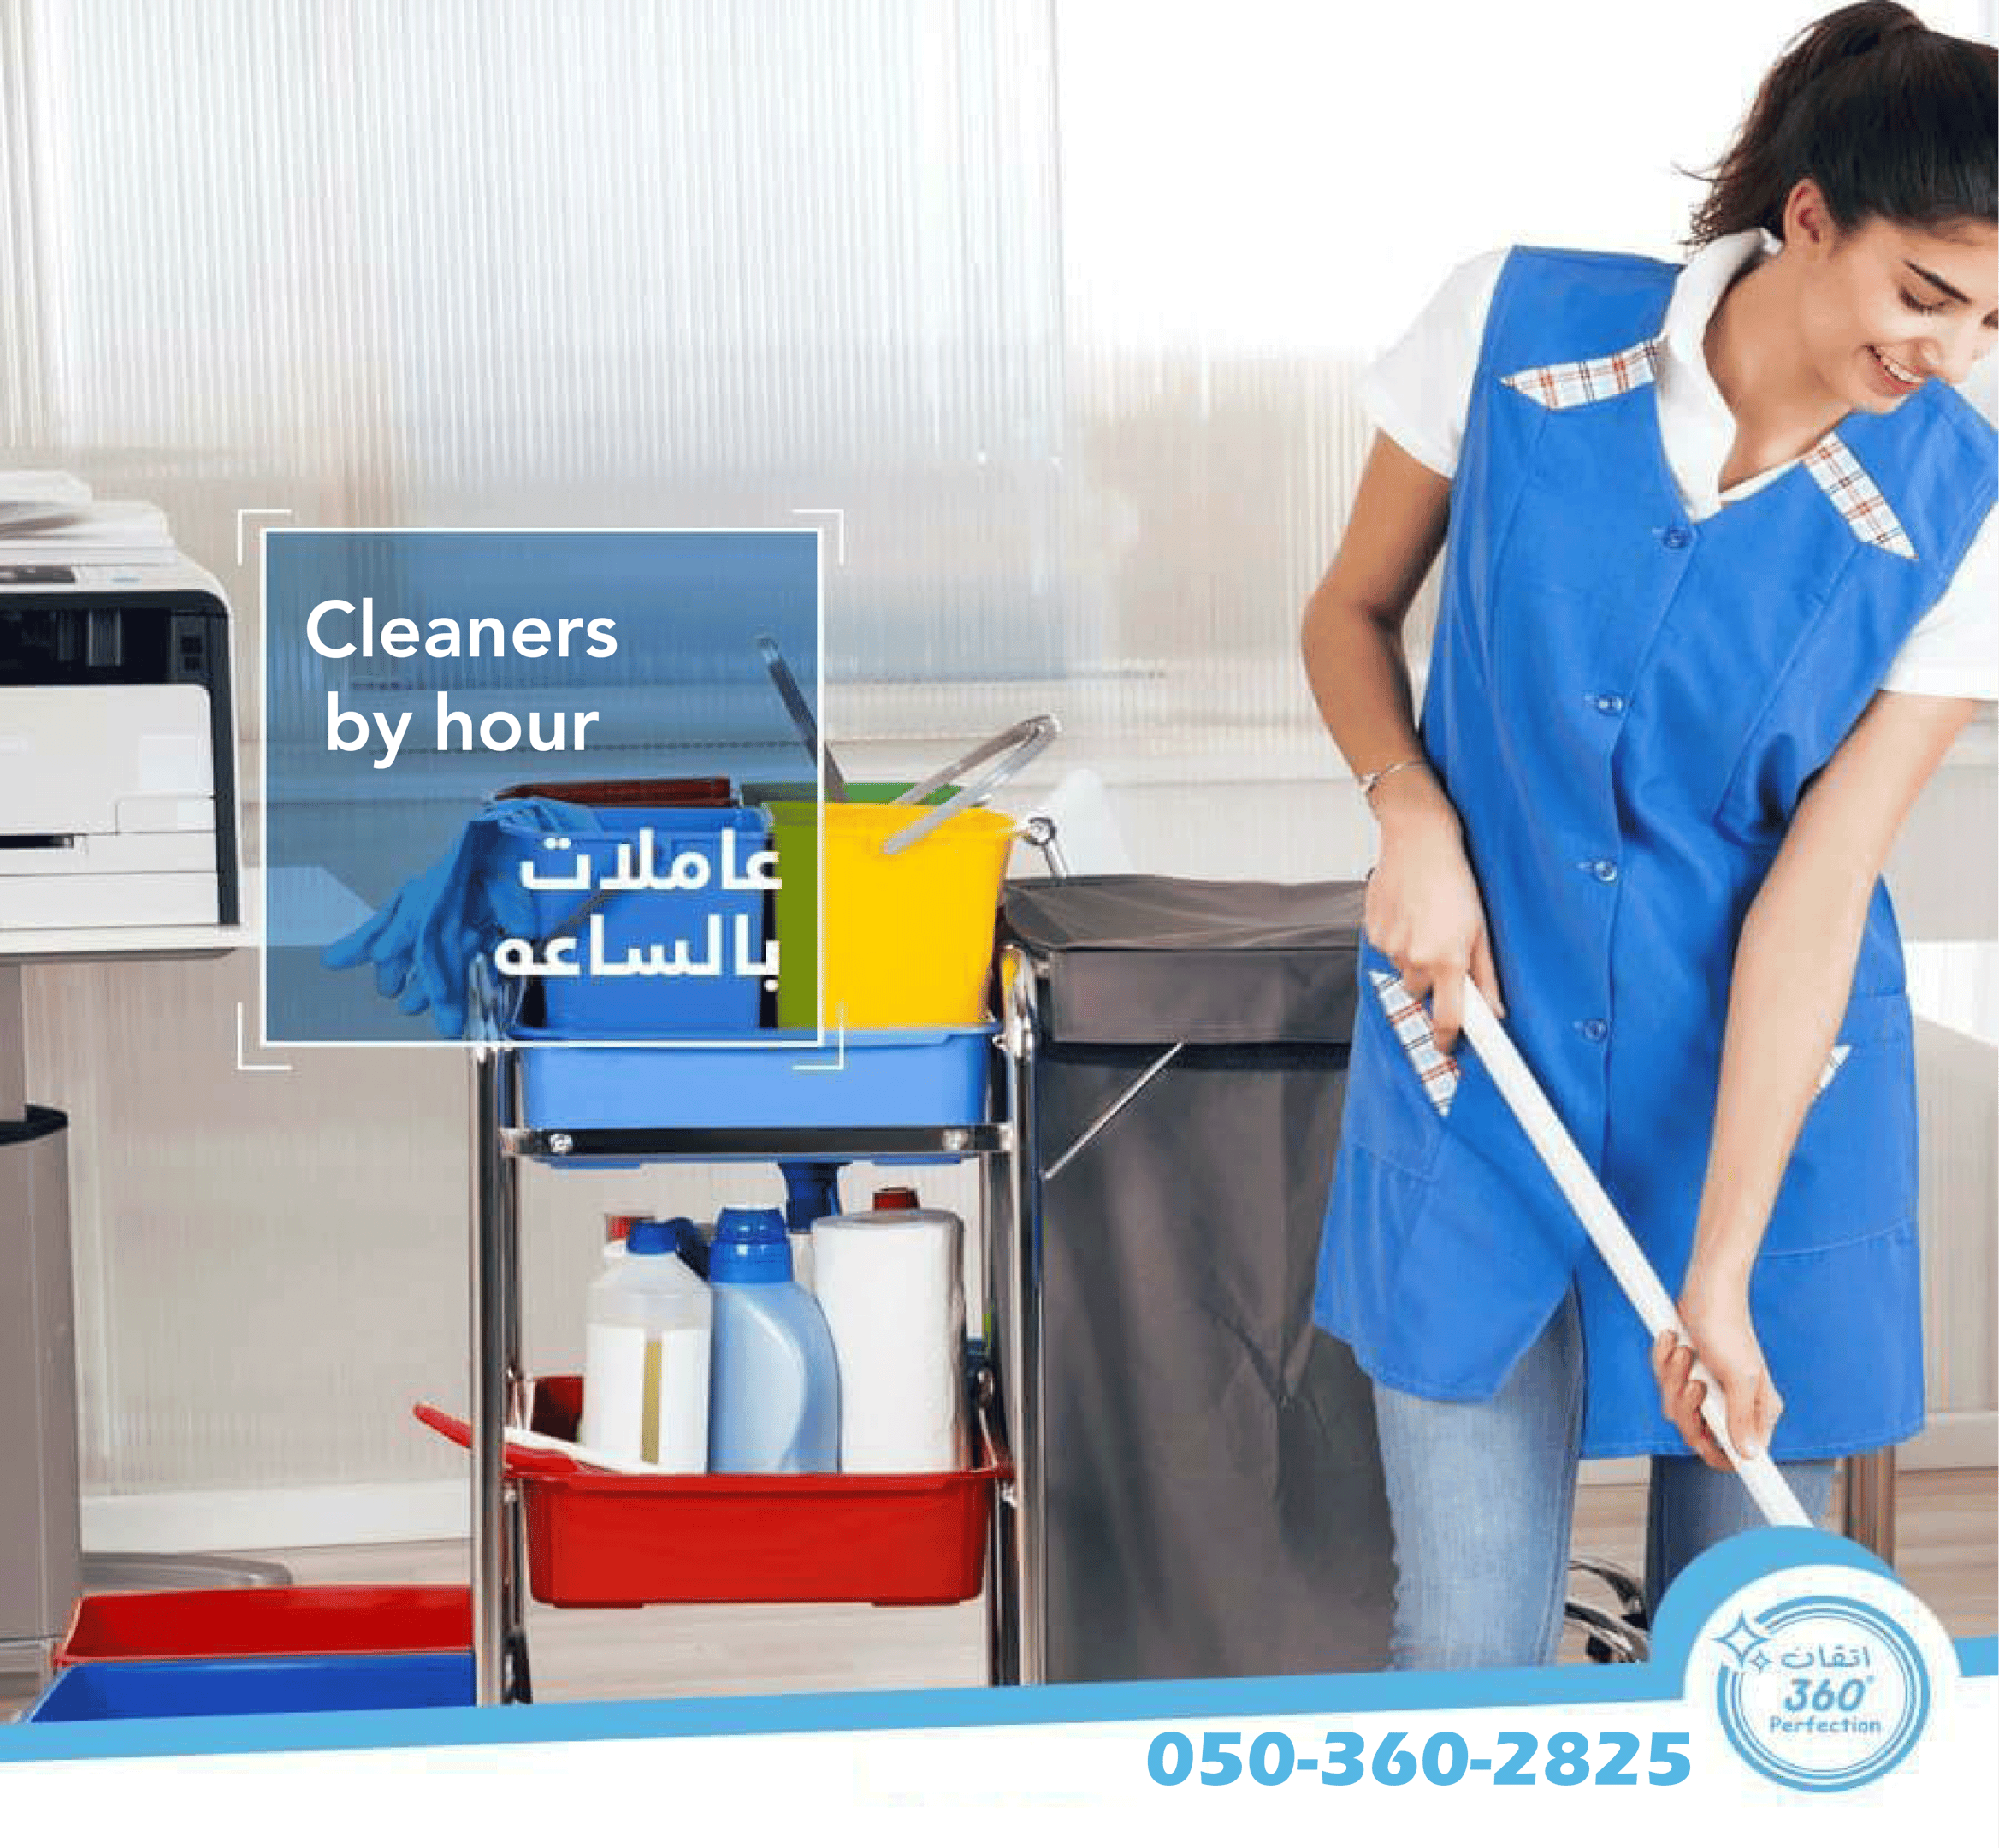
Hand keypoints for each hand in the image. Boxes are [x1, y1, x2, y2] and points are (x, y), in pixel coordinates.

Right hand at [1364, 773, 1504, 1054]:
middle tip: (1444, 950)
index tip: (1450, 1049)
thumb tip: (1492, 1008)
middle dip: (1434, 981)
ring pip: (1404, 971)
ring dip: (1416, 959)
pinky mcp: (1373, 932)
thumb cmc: (1453, 878)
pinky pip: (1388, 951)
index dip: (1448, 1040)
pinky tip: (1410, 914)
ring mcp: (1390, 946)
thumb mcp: (1481, 927)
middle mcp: (1415, 957)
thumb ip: (1485, 974)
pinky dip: (1399, 940)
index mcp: (1447, 959)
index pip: (1447, 1018)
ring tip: (1427, 923)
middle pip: (1422, 994)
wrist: (1417, 840)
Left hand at [1650, 1268, 1781, 1469]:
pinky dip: (1663, 1362)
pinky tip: (1674, 1343)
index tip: (1703, 1445)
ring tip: (1686, 1355)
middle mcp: (1732, 1404)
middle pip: (1697, 1433)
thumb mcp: (1740, 1377)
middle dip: (1686, 1408)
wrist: (1705, 1291)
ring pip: (1675, 1407)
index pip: (1740, 1454)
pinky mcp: (1685, 1372)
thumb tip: (1749, 1455)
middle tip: (1695, 1384)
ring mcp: (1707, 1388)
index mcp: (1756, 1410)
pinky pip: (1663, 1382)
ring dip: (1673, 1378)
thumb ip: (1742, 1418)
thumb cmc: (1728, 1328)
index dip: (1720, 1457)